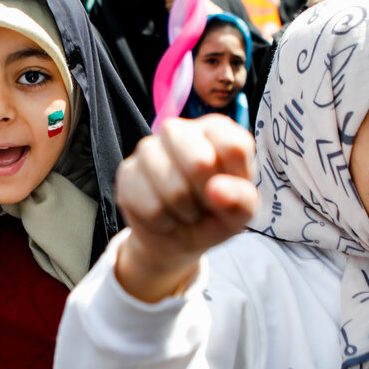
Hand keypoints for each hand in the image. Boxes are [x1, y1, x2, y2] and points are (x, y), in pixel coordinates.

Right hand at [115, 116, 257, 301]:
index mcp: (215, 130)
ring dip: (183, 211)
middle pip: (200, 163)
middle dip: (205, 195)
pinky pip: (150, 206)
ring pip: (173, 188)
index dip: (234, 180)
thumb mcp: (241, 211)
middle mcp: (179, 129)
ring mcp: (148, 148)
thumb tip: (216, 190)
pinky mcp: (126, 172)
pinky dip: (163, 221)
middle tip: (204, 202)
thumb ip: (241, 198)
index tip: (229, 189)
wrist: (175, 238)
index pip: (234, 146)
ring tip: (185, 210)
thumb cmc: (214, 214)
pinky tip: (165, 215)